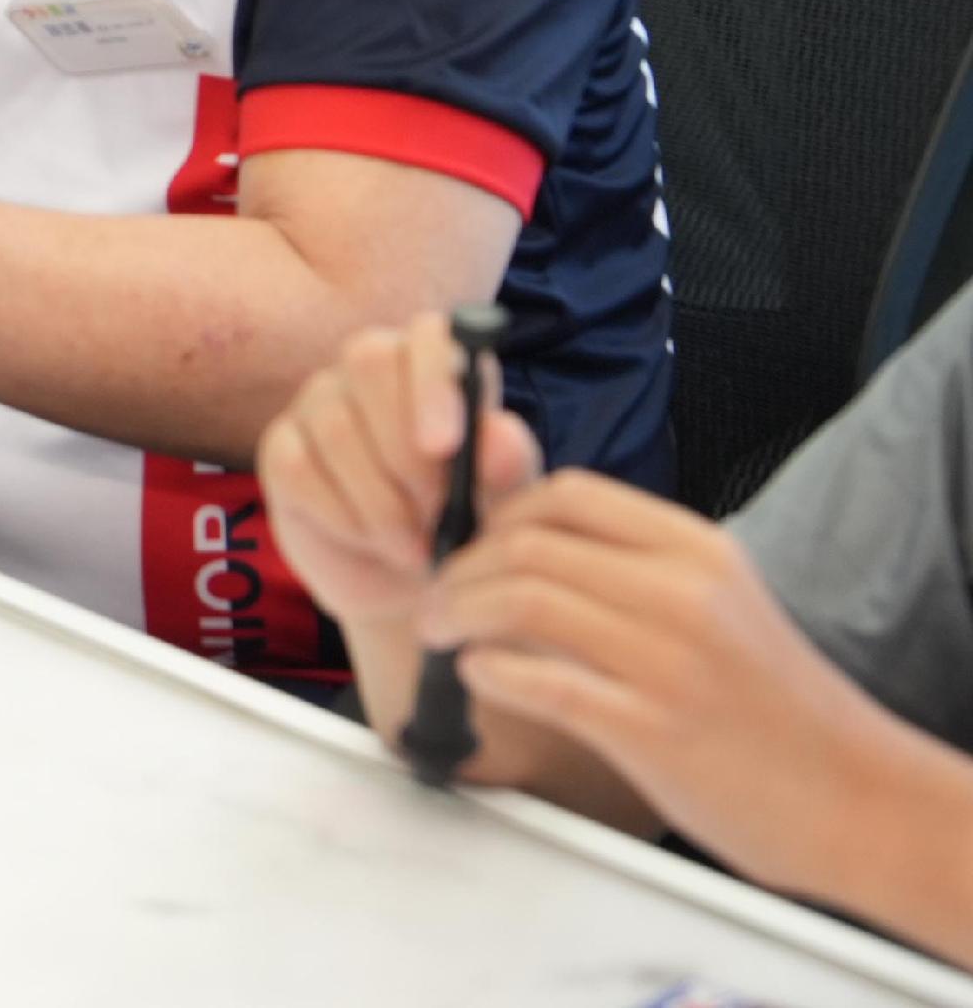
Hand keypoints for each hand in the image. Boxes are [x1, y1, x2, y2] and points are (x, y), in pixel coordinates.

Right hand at [257, 309, 543, 641]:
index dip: (434, 378)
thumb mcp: (504, 505)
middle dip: (405, 448)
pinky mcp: (281, 448)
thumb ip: (507, 466)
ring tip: (417, 546)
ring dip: (382, 500)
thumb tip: (498, 432)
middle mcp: (371, 372)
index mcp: (436, 367)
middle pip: (369, 361)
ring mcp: (318, 404)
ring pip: (336, 425)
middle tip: (439, 511)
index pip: (429, 333)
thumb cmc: (469, 529)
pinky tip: (371, 540)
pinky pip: (300, 467)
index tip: (446, 447)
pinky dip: (343, 516)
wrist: (412, 588)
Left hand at [422, 469, 920, 903]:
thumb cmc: (777, 708)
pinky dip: (487, 672)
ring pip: (520, 600)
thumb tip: (529, 544)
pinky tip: (476, 678)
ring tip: (437, 634)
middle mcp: (681, 593)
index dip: (496, 513)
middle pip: (527, 543)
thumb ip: (636, 569)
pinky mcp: (650, 730)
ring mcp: (666, 660)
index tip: (468, 545)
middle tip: (433, 598)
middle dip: (458, 568)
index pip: (568, 495)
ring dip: (455, 613)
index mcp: (697, 551)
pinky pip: (538, 681)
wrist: (860, 800)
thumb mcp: (720, 606)